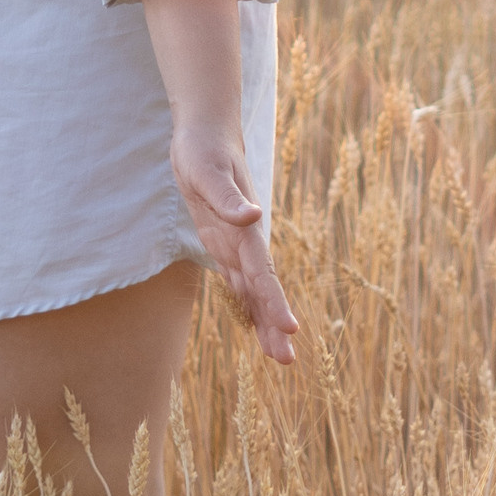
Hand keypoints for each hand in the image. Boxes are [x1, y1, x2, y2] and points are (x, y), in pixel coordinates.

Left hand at [170, 117, 297, 365]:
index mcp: (246, 229)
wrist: (207, 134)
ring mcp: (236, 243)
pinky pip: (238, 279)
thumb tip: (253, 217)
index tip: (290, 330)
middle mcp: (245, 241)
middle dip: (273, 324)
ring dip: (264, 321)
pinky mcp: (222, 242)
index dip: (274, 302)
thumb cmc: (204, 151)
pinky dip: (247, 303)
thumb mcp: (208, 171)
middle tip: (286, 361)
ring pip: (253, 290)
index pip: (264, 273)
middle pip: (263, 289)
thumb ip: (229, 198)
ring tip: (278, 356)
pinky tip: (253, 325)